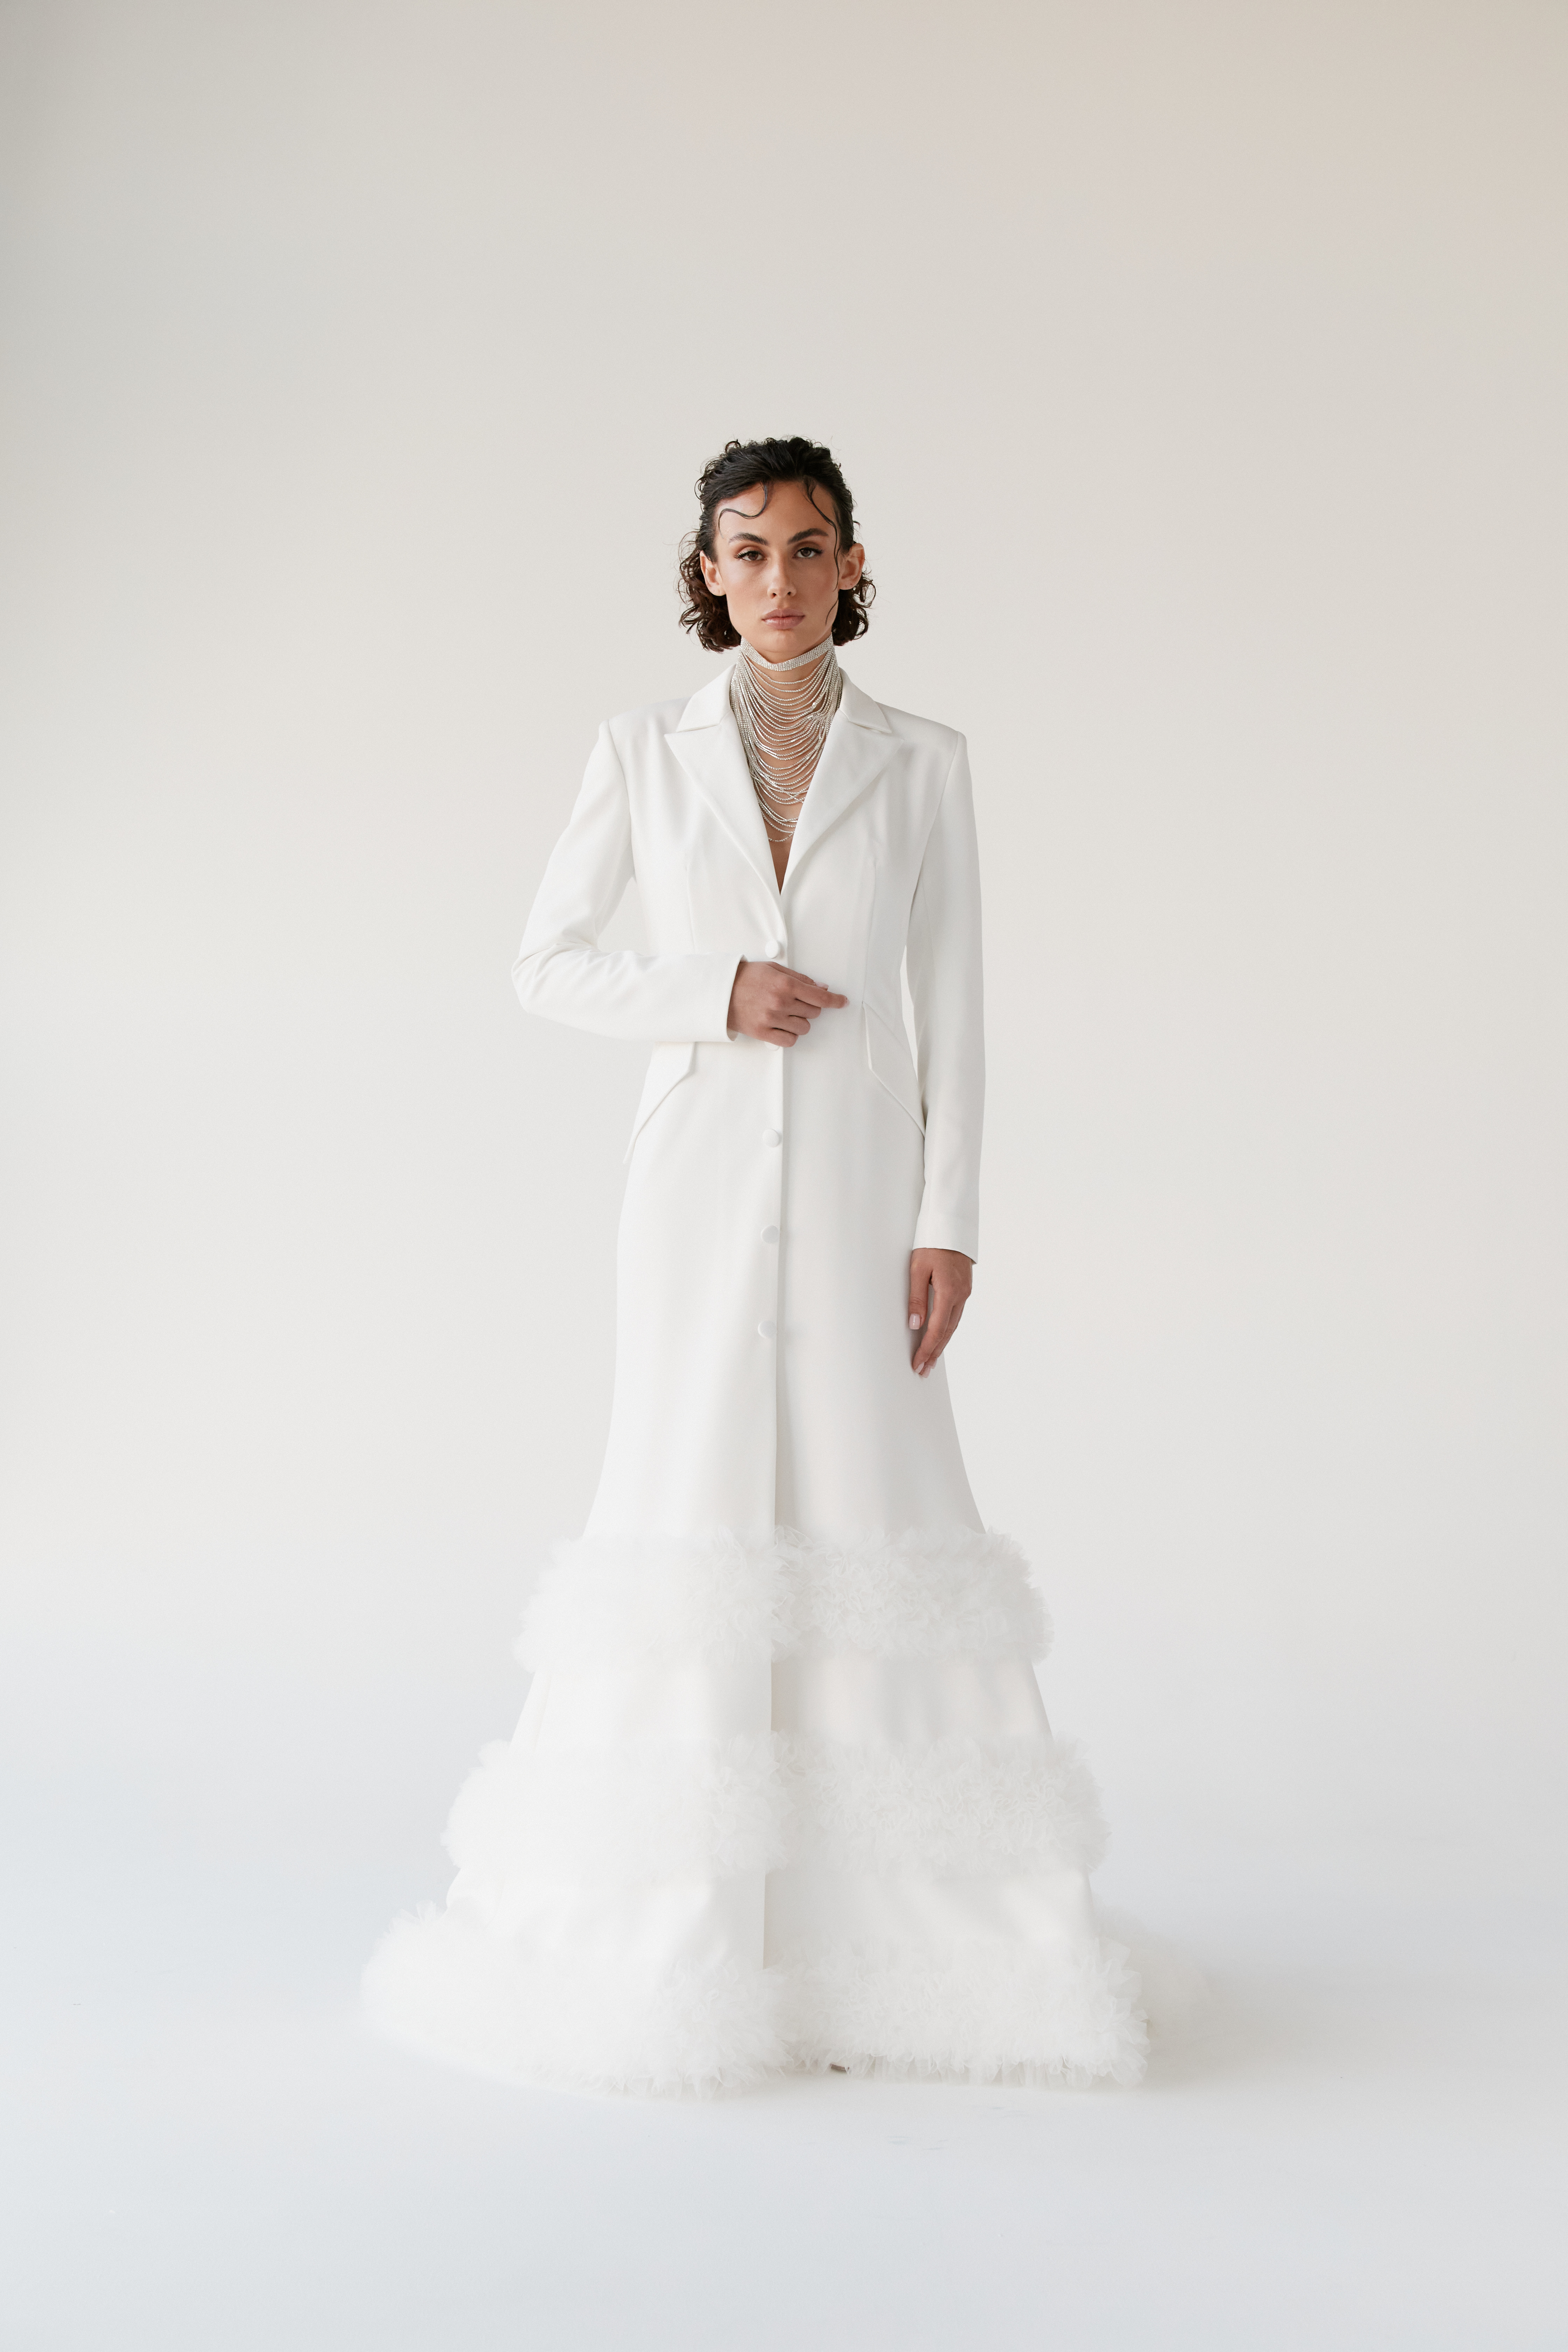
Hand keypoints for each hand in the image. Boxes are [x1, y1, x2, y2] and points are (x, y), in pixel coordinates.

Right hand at [728, 960, 846, 1047]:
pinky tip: (783, 1026)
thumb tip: (822, 988)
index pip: (820, 997)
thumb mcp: (774, 969)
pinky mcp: (763, 1033)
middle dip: (809, 1007)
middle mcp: (780, 1003)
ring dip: (800, 1021)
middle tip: (795, 1001)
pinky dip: (790, 1034)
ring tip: (785, 1013)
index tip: (843, 1002)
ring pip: (804, 1027)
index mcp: (785, 984)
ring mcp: (772, 1019)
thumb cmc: (746, 978)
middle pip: (814, 1012)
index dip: (836, 1001)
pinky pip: (790, 1040)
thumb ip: (800, 979)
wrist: (720, 991)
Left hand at [908, 1248, 972, 1376]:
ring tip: (930, 1360)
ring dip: (941, 1343)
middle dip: (934, 1353)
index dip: (926, 1349)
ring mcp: (965, 1293)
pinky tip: (940, 1337)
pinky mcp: (964, 1289)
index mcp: (949, 1292)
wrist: (952, 1226)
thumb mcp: (917, 1269)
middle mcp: (960, 1296)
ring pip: (953, 1325)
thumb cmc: (932, 1244)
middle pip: (947, 1332)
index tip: (917, 1364)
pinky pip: (956, 1315)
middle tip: (923, 1370)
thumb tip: (915, 1325)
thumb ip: (916, 1298)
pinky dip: (947, 1330)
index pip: (936, 1329)